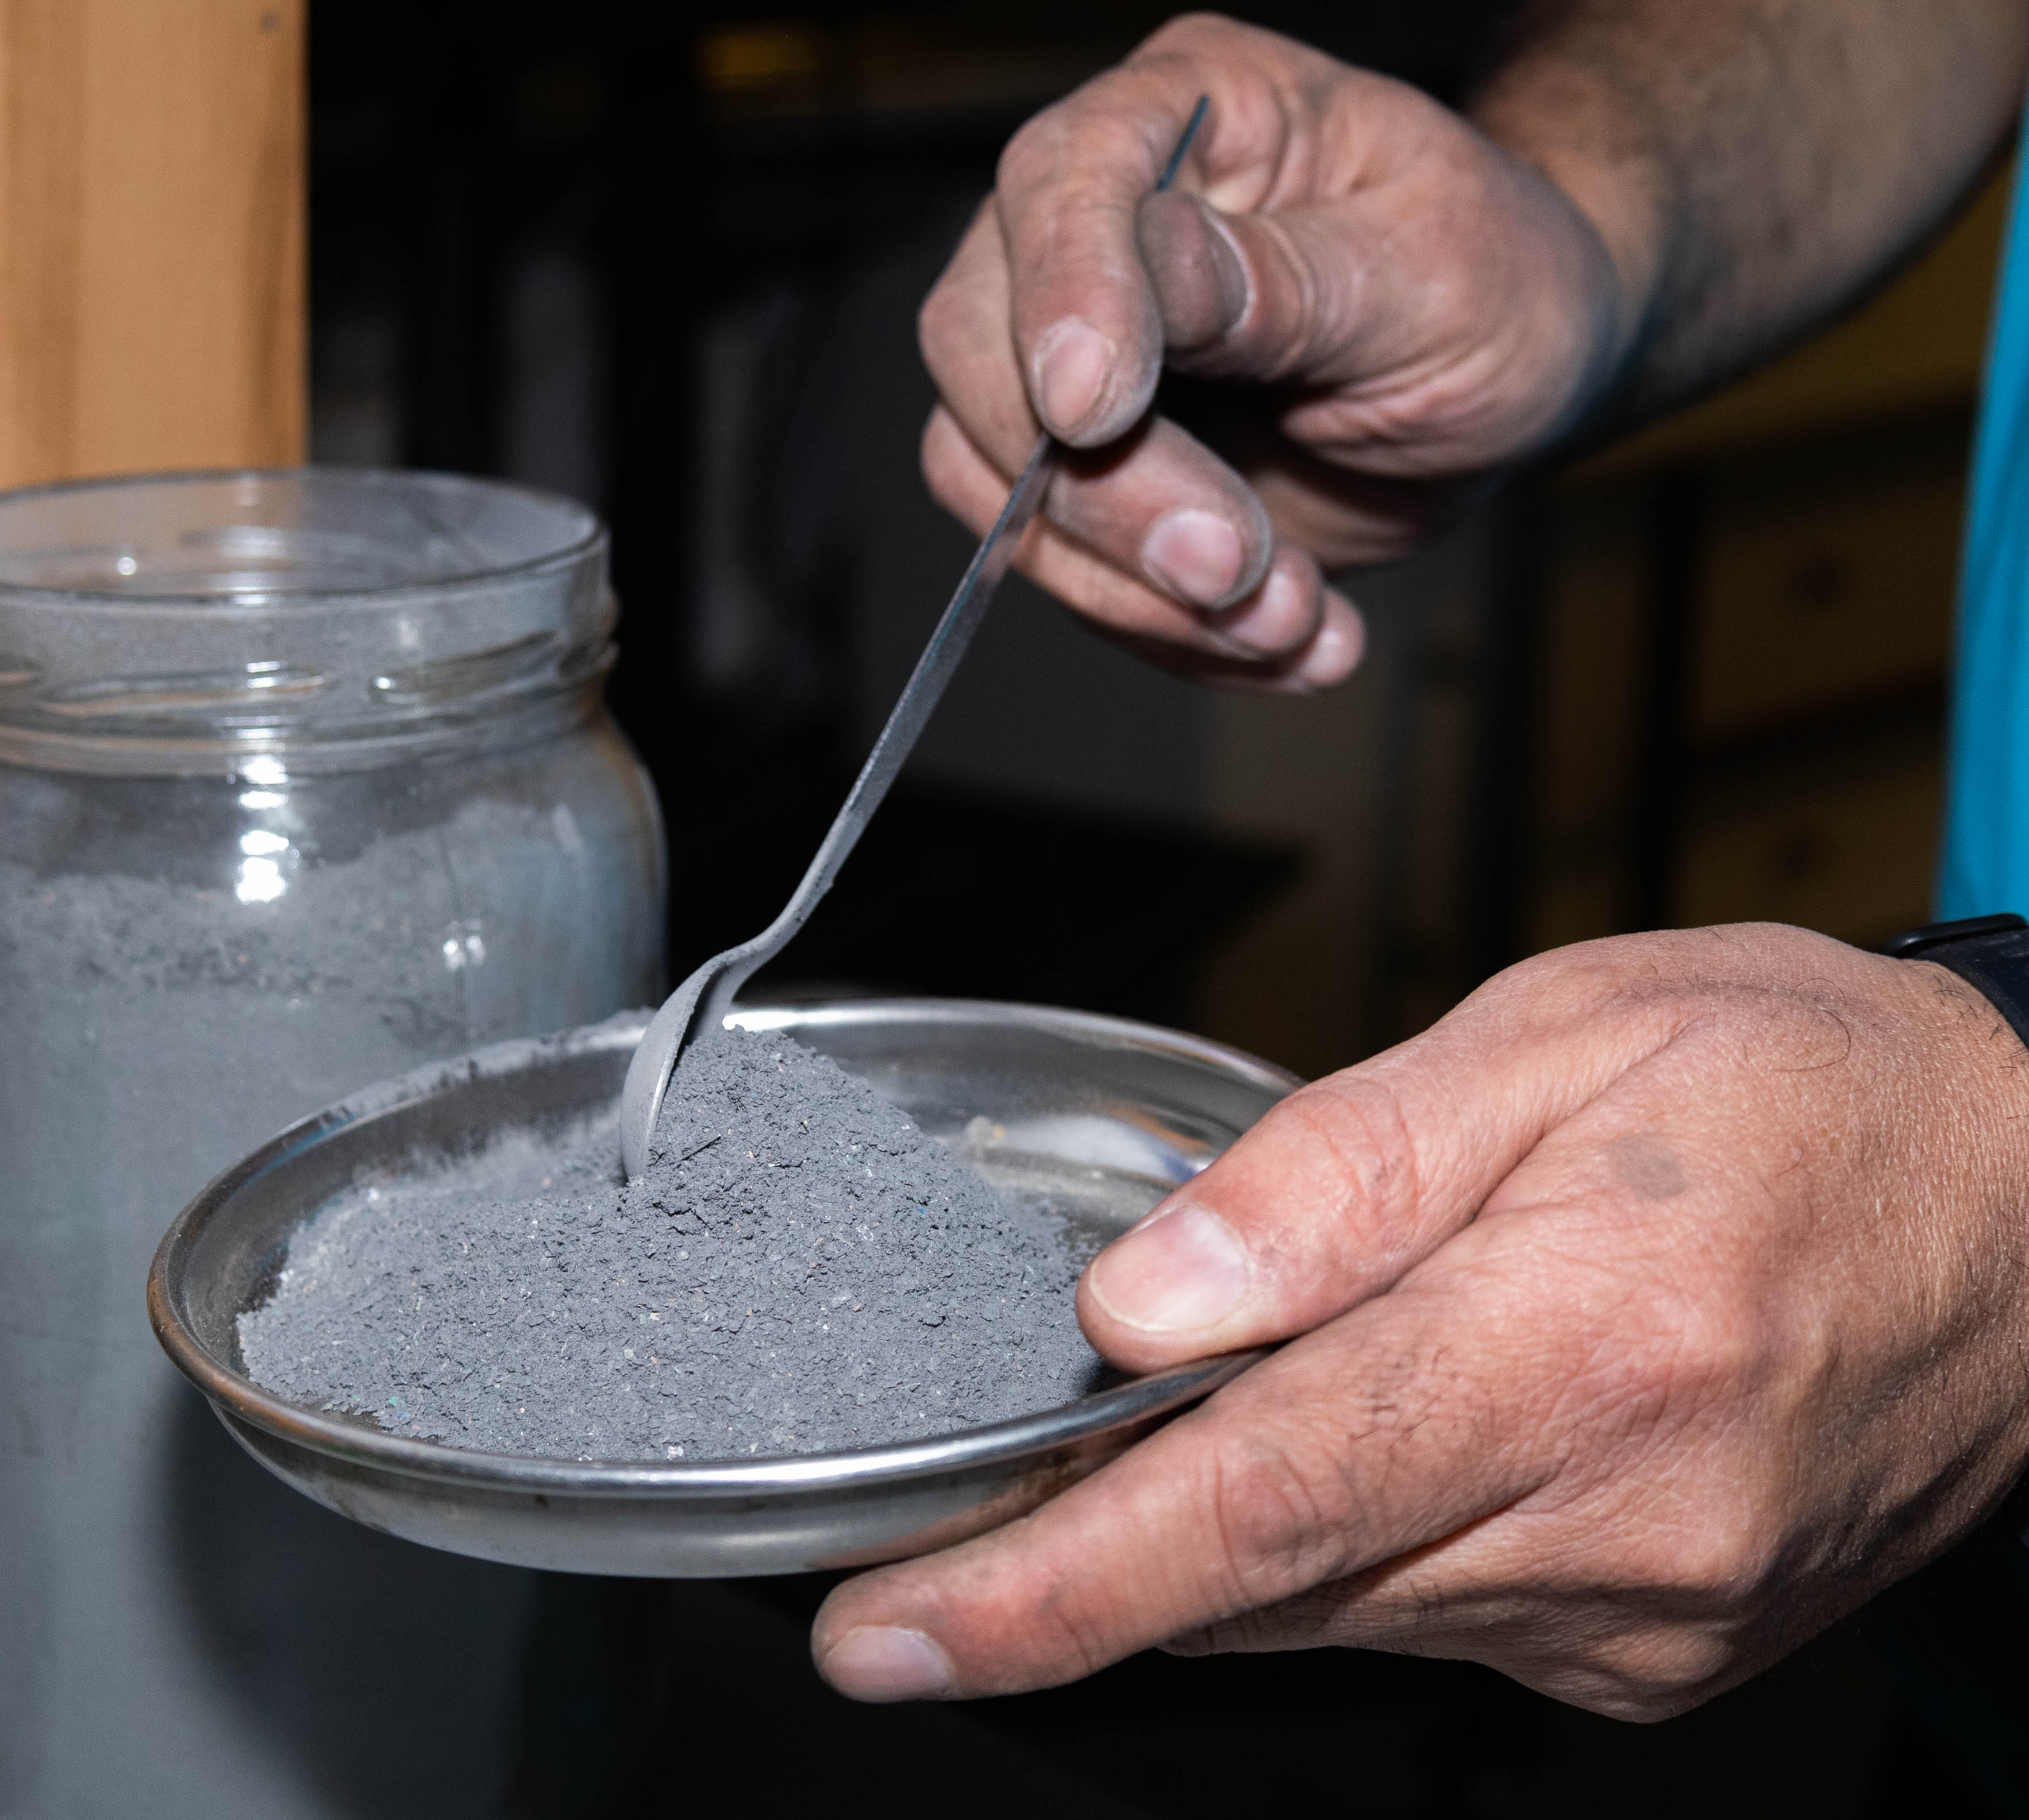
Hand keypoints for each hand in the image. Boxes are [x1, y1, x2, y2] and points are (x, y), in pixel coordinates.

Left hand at [811, 924, 2028, 1717]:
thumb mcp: (1554, 1036)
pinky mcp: (1654, 1647)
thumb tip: (1136, 1302)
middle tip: (939, 1508)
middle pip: (1267, 1579)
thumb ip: (1328, 1174)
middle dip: (1079, 1559)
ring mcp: (1644, 1612)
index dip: (1047, 1589)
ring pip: (1331, 1608)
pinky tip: (1346, 1436)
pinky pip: (1421, 1613)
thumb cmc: (1802, 1086)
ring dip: (1217, 1536)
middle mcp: (1619, 1522)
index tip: (882, 1635)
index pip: (1253, 1508)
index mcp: (1582, 1352)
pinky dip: (1338, 1544)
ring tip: (1167, 1425)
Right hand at [924, 12, 1630, 689]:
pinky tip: (1295, 642)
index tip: (1095, 415)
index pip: (1060, 178)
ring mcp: (1070, 353)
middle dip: (1094, 485)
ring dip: (1130, 584)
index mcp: (1185, 111)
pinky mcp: (1081, 472)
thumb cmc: (1501, 278)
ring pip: (989, 476)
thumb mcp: (1440, 267)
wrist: (1523, 376)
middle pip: (980, 344)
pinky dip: (1167, 630)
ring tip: (1294, 623)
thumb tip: (1158, 269)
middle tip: (1230, 567)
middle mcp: (1094, 224)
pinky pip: (1060, 566)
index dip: (1062, 294)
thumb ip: (1289, 278)